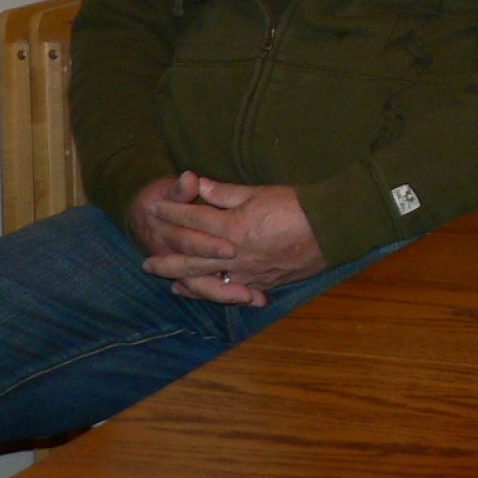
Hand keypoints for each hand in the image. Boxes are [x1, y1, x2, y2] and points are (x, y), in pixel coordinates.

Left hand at [143, 177, 326, 305]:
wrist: (330, 228)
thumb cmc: (297, 205)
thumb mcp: (259, 192)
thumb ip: (226, 193)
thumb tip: (200, 185)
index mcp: (232, 227)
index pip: (194, 218)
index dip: (172, 212)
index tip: (154, 208)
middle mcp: (234, 254)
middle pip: (192, 257)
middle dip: (167, 257)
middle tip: (147, 260)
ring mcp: (247, 272)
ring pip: (207, 280)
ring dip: (184, 280)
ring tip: (167, 280)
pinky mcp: (262, 282)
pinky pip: (230, 290)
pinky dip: (212, 291)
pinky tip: (203, 290)